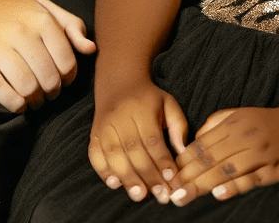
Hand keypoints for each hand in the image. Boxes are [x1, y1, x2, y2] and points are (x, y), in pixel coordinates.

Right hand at [0, 0, 95, 113]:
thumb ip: (70, 25)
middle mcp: (20, 30)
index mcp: (41, 18)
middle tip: (48, 93)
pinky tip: (18, 104)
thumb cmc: (10, 10)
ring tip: (34, 100)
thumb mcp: (42, 7)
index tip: (64, 81)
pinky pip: (0, 89)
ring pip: (26, 86)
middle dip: (52, 92)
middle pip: (47, 77)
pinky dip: (13, 103)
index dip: (68, 77)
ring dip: (34, 100)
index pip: (66, 60)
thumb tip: (91, 49)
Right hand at [88, 78, 187, 204]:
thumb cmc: (149, 98)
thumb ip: (178, 127)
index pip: (152, 139)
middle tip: (161, 195)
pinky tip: (115, 184)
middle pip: (133, 150)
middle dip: (148, 175)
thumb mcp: (168, 104)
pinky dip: (103, 171)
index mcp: (141, 109)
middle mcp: (120, 117)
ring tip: (140, 194)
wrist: (119, 83)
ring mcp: (104, 126)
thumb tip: (183, 153)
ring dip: (127, 177)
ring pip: (114, 155)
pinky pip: (95, 155)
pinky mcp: (94, 134)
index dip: (162, 161)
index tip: (172, 179)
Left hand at [169, 104, 278, 204]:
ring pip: (227, 169)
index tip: (170, 174)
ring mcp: (260, 153)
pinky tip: (218, 192)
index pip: (203, 143)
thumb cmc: (265, 122)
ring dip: (203, 183)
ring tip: (185, 195)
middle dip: (188, 175)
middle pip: (211, 158)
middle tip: (171, 191)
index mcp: (234, 123)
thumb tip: (195, 140)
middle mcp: (245, 136)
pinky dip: (234, 185)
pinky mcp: (274, 169)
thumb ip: (216, 124)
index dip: (185, 160)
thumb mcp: (239, 114)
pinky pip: (252, 178)